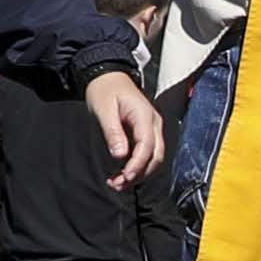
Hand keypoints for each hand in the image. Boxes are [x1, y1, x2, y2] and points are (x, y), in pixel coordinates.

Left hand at [86, 70, 163, 189]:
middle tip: (119, 184)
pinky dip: (137, 166)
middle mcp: (154, 123)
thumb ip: (113, 132)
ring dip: (139, 173)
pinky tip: (122, 173)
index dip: (138, 164)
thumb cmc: (105, 89)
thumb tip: (119, 155)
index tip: (125, 177)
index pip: (147, 145)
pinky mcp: (146, 132)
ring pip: (154, 158)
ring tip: (118, 182)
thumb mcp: (104, 109)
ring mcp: (152, 128)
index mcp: (144, 115)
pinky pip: (148, 153)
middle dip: (140, 174)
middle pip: (156, 156)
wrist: (108, 76)